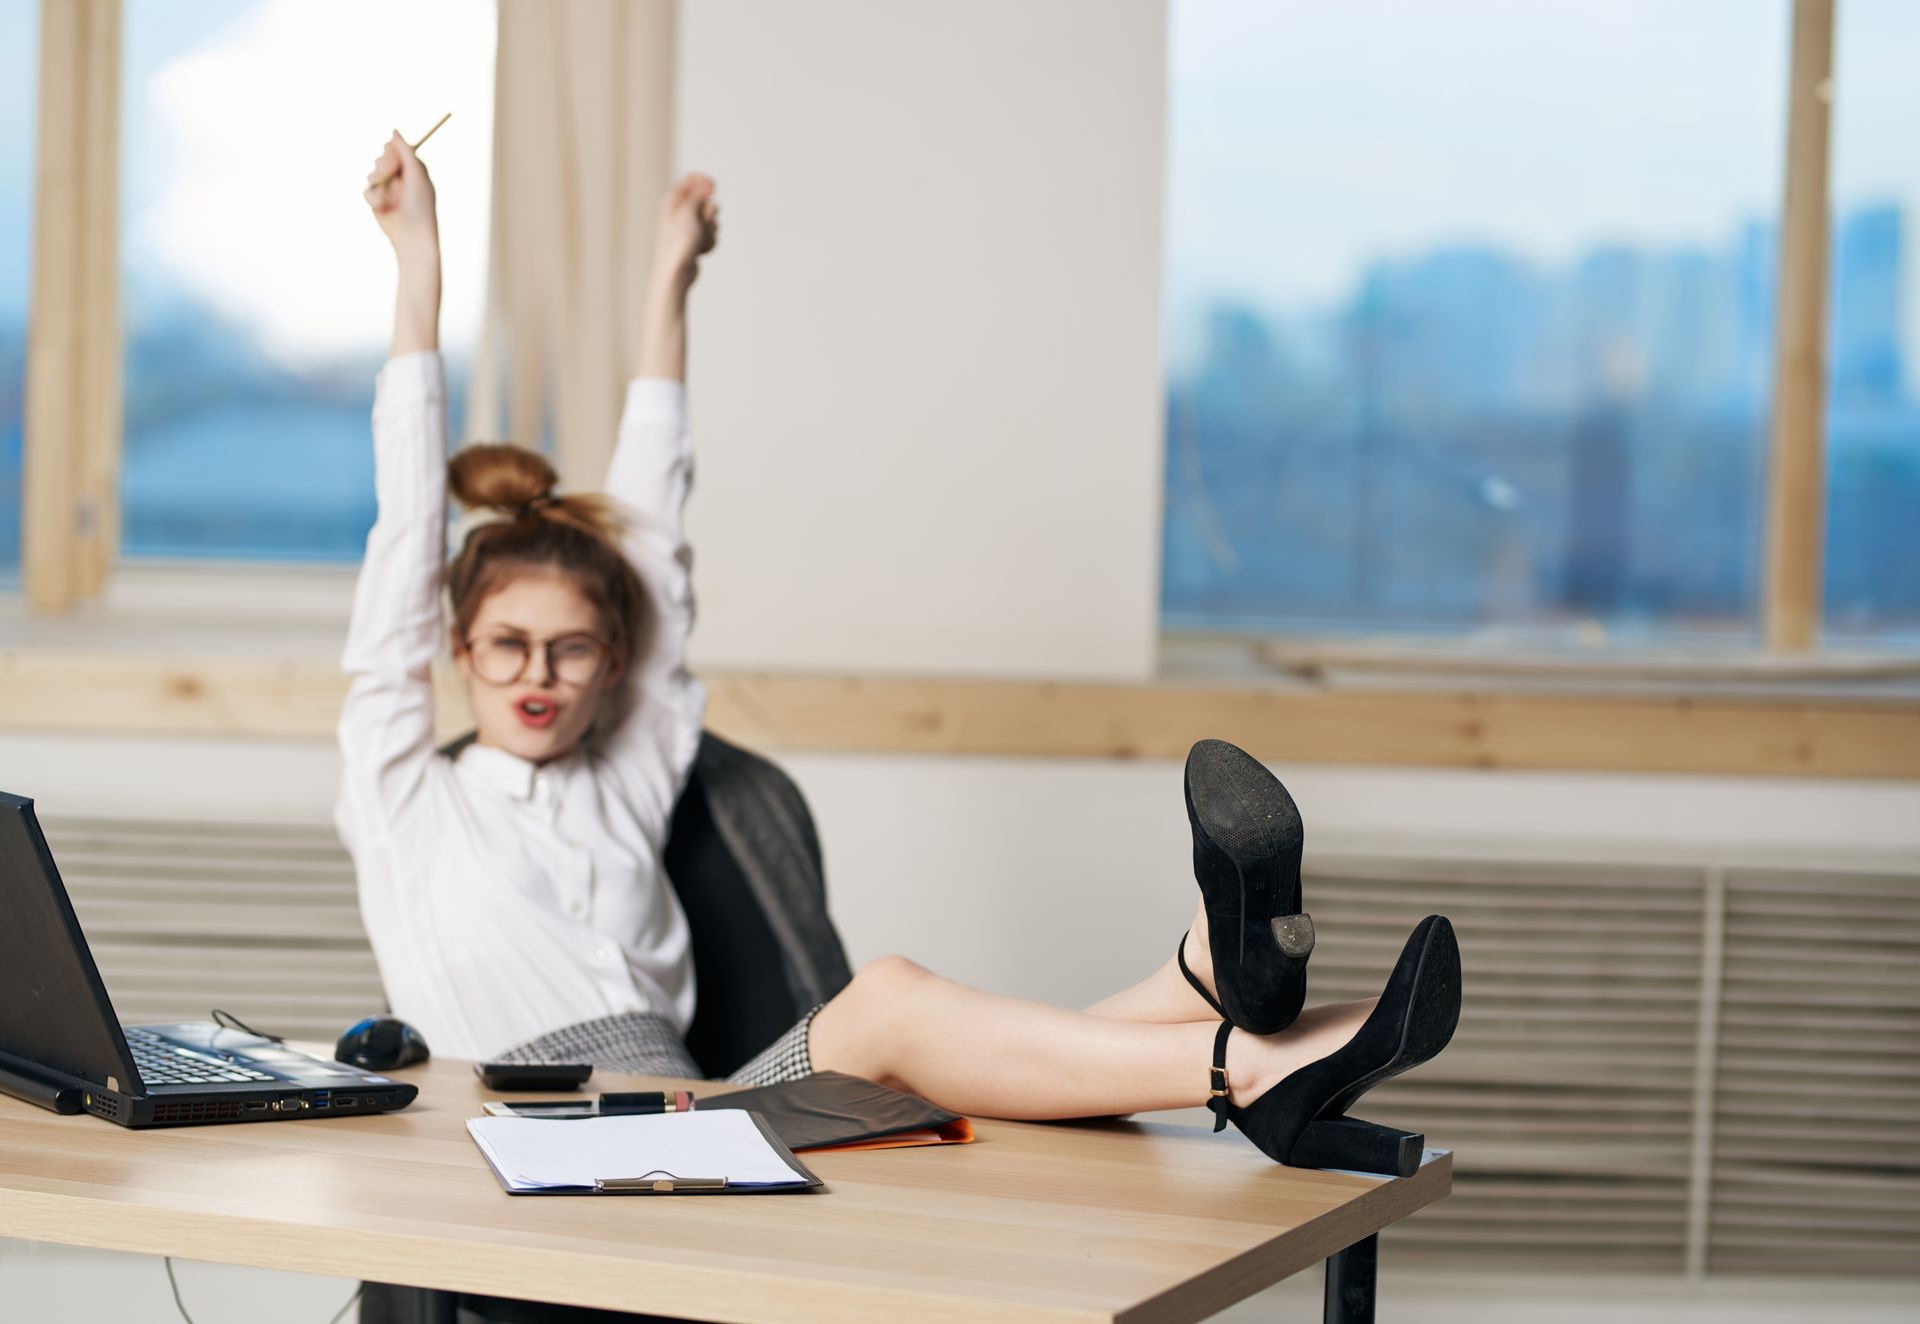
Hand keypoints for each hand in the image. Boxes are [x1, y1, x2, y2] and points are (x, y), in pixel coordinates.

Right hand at [363, 131, 438, 259]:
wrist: (413, 235)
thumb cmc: (421, 206)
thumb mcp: (416, 175)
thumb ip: (406, 152)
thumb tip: (394, 130)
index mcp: (412, 171)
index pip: (397, 150)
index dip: (392, 150)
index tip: (392, 152)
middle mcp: (399, 179)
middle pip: (382, 158)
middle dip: (385, 164)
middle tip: (393, 172)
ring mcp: (387, 190)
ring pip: (372, 173)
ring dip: (379, 181)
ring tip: (391, 195)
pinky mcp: (376, 201)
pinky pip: (367, 190)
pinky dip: (374, 197)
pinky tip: (384, 207)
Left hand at [654, 173, 718, 285]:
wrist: (676, 270)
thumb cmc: (678, 241)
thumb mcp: (688, 210)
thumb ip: (698, 194)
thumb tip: (704, 186)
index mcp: (673, 199)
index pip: (692, 179)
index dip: (705, 182)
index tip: (714, 189)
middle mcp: (679, 211)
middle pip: (705, 200)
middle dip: (709, 212)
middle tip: (702, 222)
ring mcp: (688, 226)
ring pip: (711, 219)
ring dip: (710, 230)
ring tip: (699, 240)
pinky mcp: (695, 240)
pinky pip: (711, 234)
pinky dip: (709, 242)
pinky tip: (700, 251)